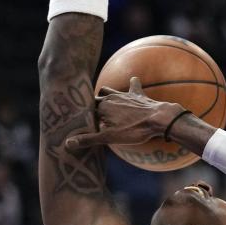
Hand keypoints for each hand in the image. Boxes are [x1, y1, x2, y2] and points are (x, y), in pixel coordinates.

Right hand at [64, 77, 184, 149]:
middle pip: (95, 98)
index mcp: (101, 107)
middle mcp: (110, 97)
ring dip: (105, 94)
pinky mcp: (138, 94)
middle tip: (88, 112)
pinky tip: (133, 80)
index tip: (76, 119)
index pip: (86, 109)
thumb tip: (67, 144)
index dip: (82, 115)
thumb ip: (88, 139)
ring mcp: (124, 94)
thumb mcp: (109, 138)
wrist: (158, 119)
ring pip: (109, 90)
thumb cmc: (134, 129)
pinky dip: (132, 84)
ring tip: (103, 100)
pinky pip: (134, 85)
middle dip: (91, 104)